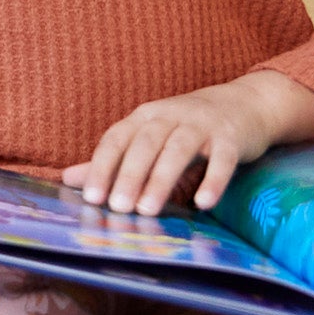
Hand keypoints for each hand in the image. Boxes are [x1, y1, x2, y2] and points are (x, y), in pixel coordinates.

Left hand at [60, 66, 313, 215]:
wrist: (245, 104)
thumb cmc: (187, 126)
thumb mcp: (149, 137)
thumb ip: (113, 160)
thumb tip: (68, 179)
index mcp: (144, 117)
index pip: (116, 139)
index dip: (101, 167)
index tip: (91, 198)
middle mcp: (169, 116)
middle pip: (144, 145)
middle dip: (129, 176)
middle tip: (118, 208)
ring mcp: (201, 125)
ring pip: (177, 150)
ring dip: (161, 179)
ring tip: (147, 210)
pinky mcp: (231, 137)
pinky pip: (222, 159)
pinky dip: (213, 180)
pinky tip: (203, 203)